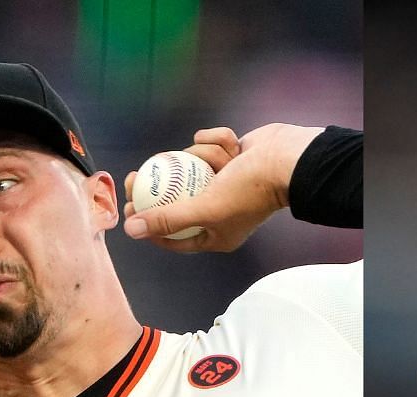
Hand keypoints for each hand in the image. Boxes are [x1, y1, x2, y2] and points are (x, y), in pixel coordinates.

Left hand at [122, 123, 322, 252]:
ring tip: (225, 159)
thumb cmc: (250, 189)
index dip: (146, 222)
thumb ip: (167, 220)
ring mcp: (225, 183)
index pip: (171, 235)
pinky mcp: (231, 157)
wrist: (288, 159)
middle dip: (158, 185)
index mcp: (215, 234)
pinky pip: (209, 146)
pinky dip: (218, 141)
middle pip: (174, 198)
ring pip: (192, 166)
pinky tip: (229, 143)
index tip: (127, 206)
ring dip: (204, 156)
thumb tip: (131, 230)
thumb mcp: (204, 209)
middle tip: (134, 175)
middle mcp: (219, 211)